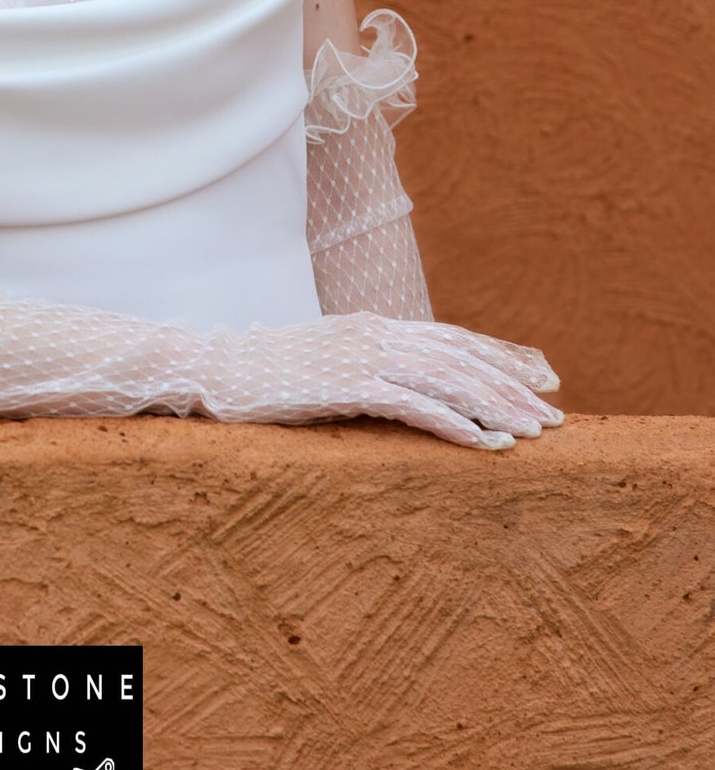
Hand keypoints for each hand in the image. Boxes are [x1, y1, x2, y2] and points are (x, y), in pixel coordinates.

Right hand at [207, 311, 564, 448]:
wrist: (215, 367)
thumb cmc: (264, 372)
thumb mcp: (326, 361)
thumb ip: (366, 365)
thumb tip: (401, 385)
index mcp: (374, 324)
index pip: (453, 337)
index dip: (501, 354)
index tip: (543, 374)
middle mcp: (377, 332)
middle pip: (462, 357)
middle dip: (512, 385)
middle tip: (554, 414)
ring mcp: (363, 356)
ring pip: (449, 378)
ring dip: (496, 406)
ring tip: (534, 433)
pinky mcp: (348, 384)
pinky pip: (414, 404)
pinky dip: (454, 423)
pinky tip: (484, 444)